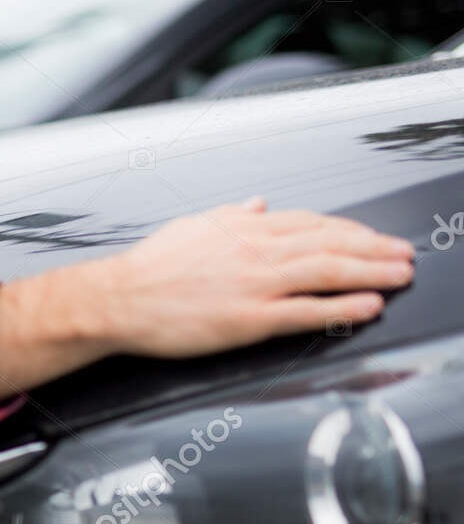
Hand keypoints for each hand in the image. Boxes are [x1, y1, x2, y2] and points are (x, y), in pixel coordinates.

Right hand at [84, 196, 414, 357]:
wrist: (118, 299)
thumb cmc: (149, 268)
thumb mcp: (192, 226)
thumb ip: (231, 215)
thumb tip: (259, 204)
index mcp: (242, 227)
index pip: (311, 222)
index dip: (350, 229)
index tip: (373, 236)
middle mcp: (255, 251)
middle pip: (330, 244)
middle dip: (375, 248)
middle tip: (405, 253)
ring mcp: (255, 285)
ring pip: (328, 273)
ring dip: (373, 273)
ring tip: (400, 275)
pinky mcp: (249, 319)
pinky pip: (307, 312)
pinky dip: (343, 308)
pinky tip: (368, 307)